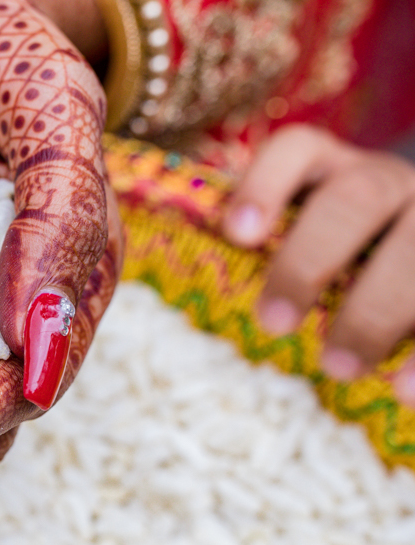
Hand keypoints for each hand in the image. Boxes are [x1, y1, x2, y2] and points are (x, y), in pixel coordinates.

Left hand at [223, 125, 414, 406]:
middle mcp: (389, 182)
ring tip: (339, 369)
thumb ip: (256, 251)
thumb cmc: (337, 262)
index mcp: (333, 169)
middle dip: (310, 260)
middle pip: (353, 200)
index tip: (237, 234)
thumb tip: (154, 287)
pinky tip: (405, 394)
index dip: (266, 182)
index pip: (298, 150)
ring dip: (376, 309)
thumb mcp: (299, 242)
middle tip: (273, 322)